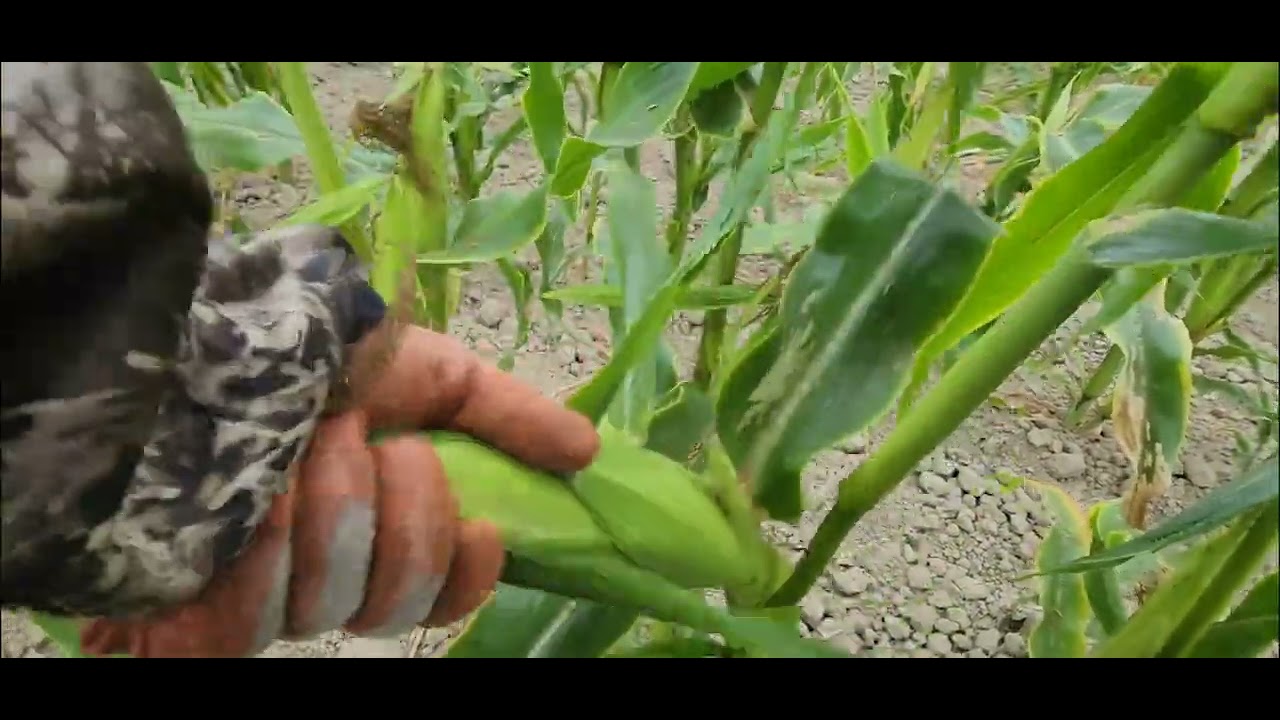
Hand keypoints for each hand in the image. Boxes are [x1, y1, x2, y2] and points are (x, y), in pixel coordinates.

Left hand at [79, 325, 599, 656]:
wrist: (202, 345)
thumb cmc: (315, 350)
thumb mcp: (428, 369)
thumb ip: (509, 414)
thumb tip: (591, 453)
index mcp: (386, 523)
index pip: (441, 593)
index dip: (466, 574)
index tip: (483, 528)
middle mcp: (331, 569)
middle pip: (398, 600)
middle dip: (396, 512)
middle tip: (360, 442)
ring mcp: (264, 595)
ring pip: (334, 602)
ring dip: (325, 506)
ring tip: (290, 449)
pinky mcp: (198, 613)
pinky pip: (254, 624)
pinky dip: (260, 553)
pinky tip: (249, 505)